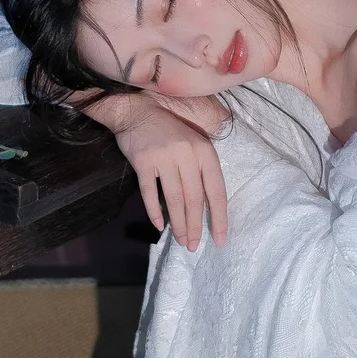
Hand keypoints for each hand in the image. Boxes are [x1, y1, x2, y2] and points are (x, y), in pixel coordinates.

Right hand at [114, 100, 228, 250]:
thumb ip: (202, 170)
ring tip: (181, 241)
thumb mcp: (194, 143)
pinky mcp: (143, 161)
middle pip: (195, 199)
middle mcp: (187, 154)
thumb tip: (208, 207)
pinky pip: (149, 192)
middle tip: (194, 246)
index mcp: (204, 151)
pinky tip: (159, 226)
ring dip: (178, 224)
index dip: (219, 218)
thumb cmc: (169, 130)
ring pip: (174, 199)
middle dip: (196, 226)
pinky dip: (154, 211)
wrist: (136, 111)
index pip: (216, 191)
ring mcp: (164, 157)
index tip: (220, 239)